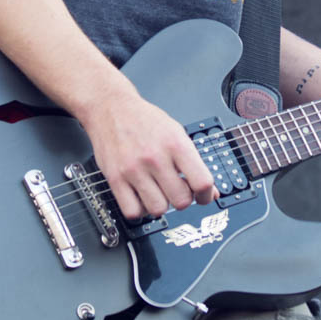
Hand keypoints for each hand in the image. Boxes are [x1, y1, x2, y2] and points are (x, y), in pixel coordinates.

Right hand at [83, 83, 217, 221]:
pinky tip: (141, 197)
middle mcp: (155, 157)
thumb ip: (194, 162)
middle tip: (177, 190)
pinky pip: (132, 211)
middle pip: (181, 200)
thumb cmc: (144, 120)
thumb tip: (210, 192)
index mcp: (175, 143)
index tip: (203, 196)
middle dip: (183, 199)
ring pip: (158, 210)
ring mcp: (133, 169)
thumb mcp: (176, 133)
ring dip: (161, 205)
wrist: (110, 108)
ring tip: (158, 192)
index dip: (206, 195)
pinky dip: (139, 210)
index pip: (202, 181)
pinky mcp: (115, 178)